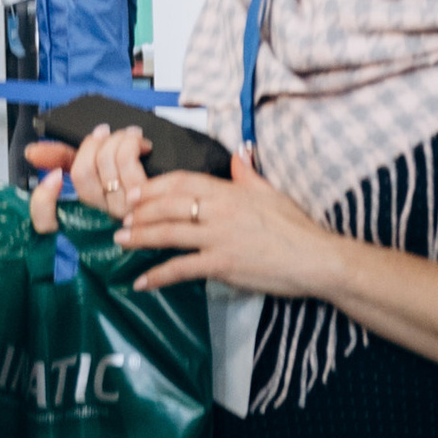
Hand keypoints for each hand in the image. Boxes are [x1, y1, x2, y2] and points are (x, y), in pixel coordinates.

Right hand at [26, 120, 153, 232]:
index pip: (46, 221)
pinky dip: (130, 143)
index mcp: (84, 217)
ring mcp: (125, 214)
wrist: (179, 202)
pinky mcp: (148, 203)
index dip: (43, 200)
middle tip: (104, 134)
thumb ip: (61, 160)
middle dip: (92, 143)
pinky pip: (127, 162)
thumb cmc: (137, 186)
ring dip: (116, 138)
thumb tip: (32, 152)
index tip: (55, 176)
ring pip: (105, 164)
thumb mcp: (94, 172)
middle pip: (82, 174)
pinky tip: (140, 144)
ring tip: (128, 135)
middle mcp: (103, 219)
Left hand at [118, 144, 337, 297]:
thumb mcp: (271, 193)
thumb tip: (238, 154)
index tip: (136, 192)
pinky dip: (158, 276)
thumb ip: (248, 174)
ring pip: (169, 233)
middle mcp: (219, 211)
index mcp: (230, 191)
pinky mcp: (222, 264)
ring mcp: (219, 238)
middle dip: (140, 210)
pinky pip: (182, 268)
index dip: (154, 186)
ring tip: (120, 241)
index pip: (182, 181)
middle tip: (121, 216)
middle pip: (168, 205)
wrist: (317, 258)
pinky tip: (142, 282)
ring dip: (141, 237)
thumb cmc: (297, 228)